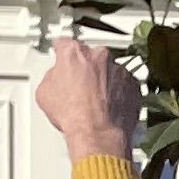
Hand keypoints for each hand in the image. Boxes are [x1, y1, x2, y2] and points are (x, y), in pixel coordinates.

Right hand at [35, 41, 142, 163]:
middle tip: (79, 87)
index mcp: (74, 53)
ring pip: (109, 70)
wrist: (97, 134)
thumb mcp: (44, 93)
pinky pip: (125, 85)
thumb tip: (56, 79)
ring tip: (95, 101)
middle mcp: (99, 57)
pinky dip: (119, 92)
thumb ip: (52, 77)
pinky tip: (109, 106)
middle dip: (85, 68)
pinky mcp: (134, 85)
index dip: (61, 52)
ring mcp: (119, 70)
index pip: (64, 44)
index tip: (61, 54)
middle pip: (90, 56)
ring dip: (104, 81)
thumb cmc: (74, 115)